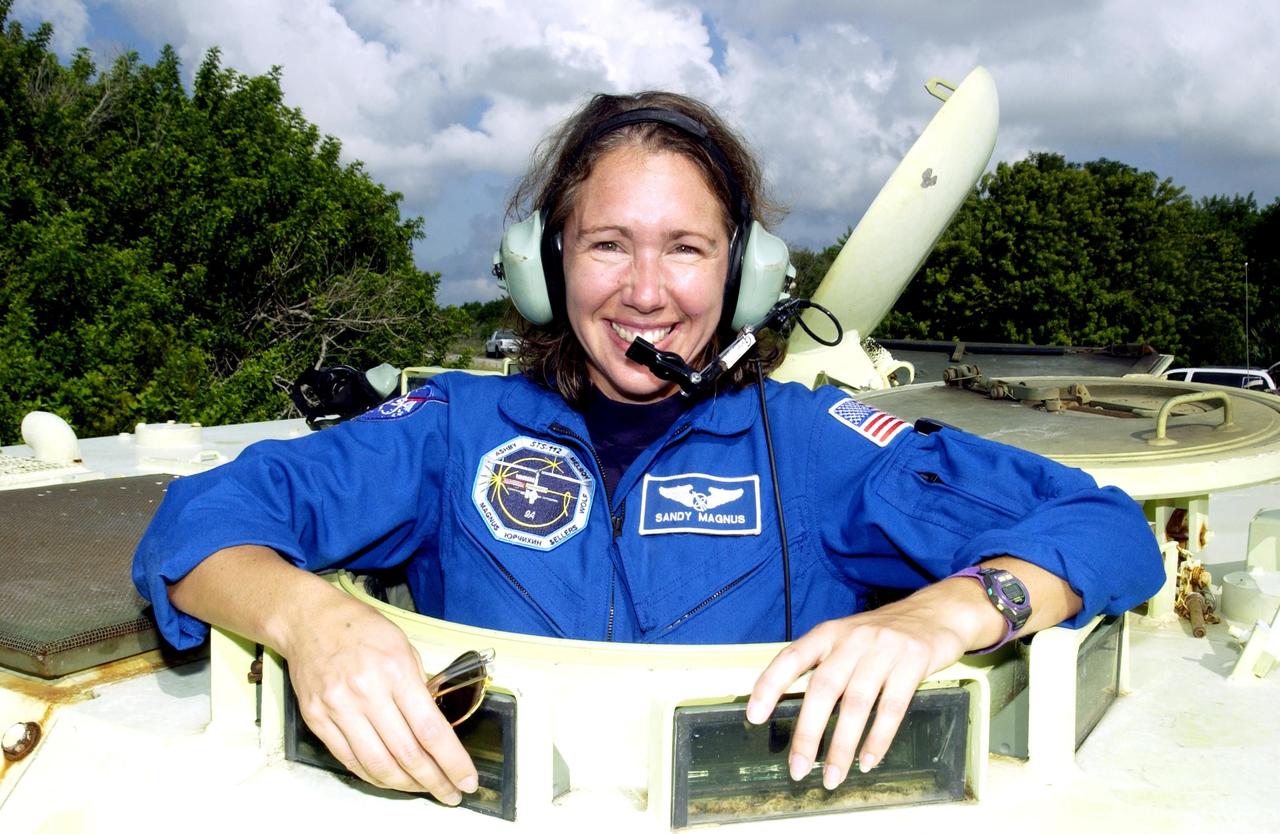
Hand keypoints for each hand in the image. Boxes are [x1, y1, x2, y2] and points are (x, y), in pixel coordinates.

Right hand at [282, 592, 478, 801]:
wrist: (309, 620)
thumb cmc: (361, 628)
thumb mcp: (404, 645)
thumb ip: (419, 685)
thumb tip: (435, 725)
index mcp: (395, 670)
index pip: (431, 730)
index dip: (452, 762)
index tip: (467, 780)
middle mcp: (366, 693)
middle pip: (407, 754)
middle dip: (434, 781)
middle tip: (450, 794)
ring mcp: (338, 709)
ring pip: (377, 765)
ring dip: (405, 785)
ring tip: (424, 789)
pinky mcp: (317, 720)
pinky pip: (349, 761)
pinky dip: (374, 776)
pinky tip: (391, 779)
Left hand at [745, 599, 972, 789]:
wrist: (938, 613)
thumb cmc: (884, 634)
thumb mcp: (848, 638)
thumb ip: (825, 664)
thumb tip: (795, 707)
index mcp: (829, 633)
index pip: (792, 658)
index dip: (770, 685)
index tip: (755, 716)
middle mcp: (853, 639)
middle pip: (824, 689)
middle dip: (808, 733)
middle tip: (797, 768)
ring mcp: (884, 650)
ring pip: (857, 704)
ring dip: (842, 746)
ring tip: (832, 776)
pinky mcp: (913, 663)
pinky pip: (892, 707)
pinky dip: (878, 738)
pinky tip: (867, 761)